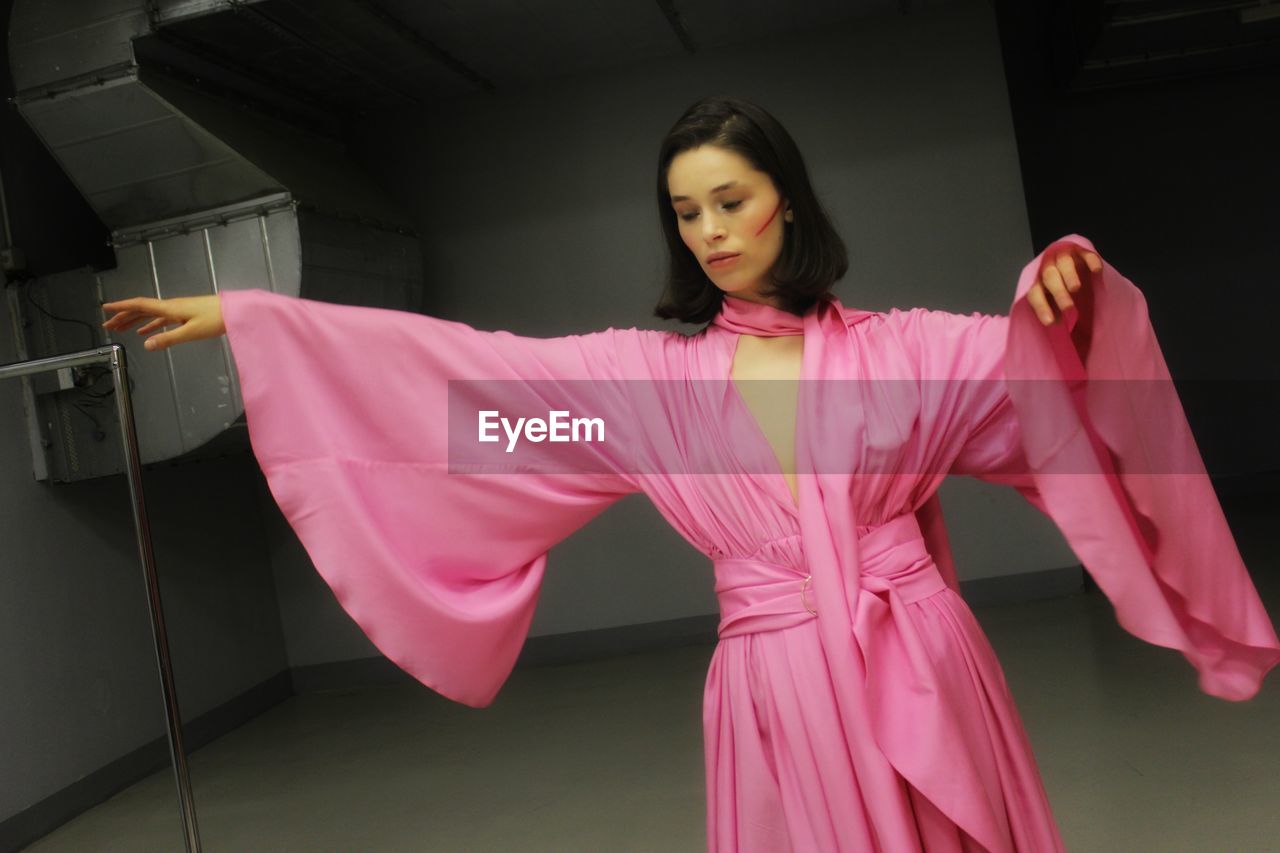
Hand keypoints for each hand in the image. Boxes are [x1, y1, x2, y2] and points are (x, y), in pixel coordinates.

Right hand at [100, 294, 225, 350]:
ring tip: (120, 328)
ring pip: (150, 315)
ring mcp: (178, 310)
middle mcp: (171, 306)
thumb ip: (168, 339)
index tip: (104, 308)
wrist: (235, 312)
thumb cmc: (215, 320)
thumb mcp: (190, 332)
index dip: (121, 307)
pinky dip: (151, 325)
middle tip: (107, 325)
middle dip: (123, 316)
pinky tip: (145, 333)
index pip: (139, 305)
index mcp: (169, 308)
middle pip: (141, 310)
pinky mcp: (185, 315)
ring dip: (134, 321)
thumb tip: (145, 345)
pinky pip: (162, 320)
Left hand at [1028, 246, 1101, 325]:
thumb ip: (1053, 309)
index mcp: (1037, 280)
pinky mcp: (1081, 250)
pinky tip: (1096, 270)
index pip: (1034, 293)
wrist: (1069, 260)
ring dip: (1069, 275)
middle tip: (1068, 307)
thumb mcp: (1052, 299)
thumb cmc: (1058, 285)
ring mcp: (1064, 255)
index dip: (1041, 307)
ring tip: (1075, 288)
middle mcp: (1048, 266)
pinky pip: (1085, 253)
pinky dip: (1090, 260)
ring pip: (1064, 263)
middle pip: (1050, 277)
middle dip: (1058, 292)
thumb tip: (1054, 321)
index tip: (1050, 322)